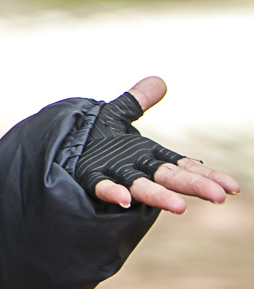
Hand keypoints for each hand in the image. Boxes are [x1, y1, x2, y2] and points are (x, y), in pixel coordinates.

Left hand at [84, 77, 239, 213]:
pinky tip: (123, 199)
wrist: (56, 152)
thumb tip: (159, 80)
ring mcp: (113, 175)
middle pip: (169, 178)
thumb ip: (135, 101)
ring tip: (179, 207)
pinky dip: (113, 191)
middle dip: (194, 186)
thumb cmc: (90, 140)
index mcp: (147, 156)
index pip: (183, 166)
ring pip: (141, 186)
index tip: (232, 189)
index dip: (207, 176)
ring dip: (158, 196)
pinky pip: (101, 185)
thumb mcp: (115, 115)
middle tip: (218, 197)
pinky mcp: (88, 177)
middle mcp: (135, 168)